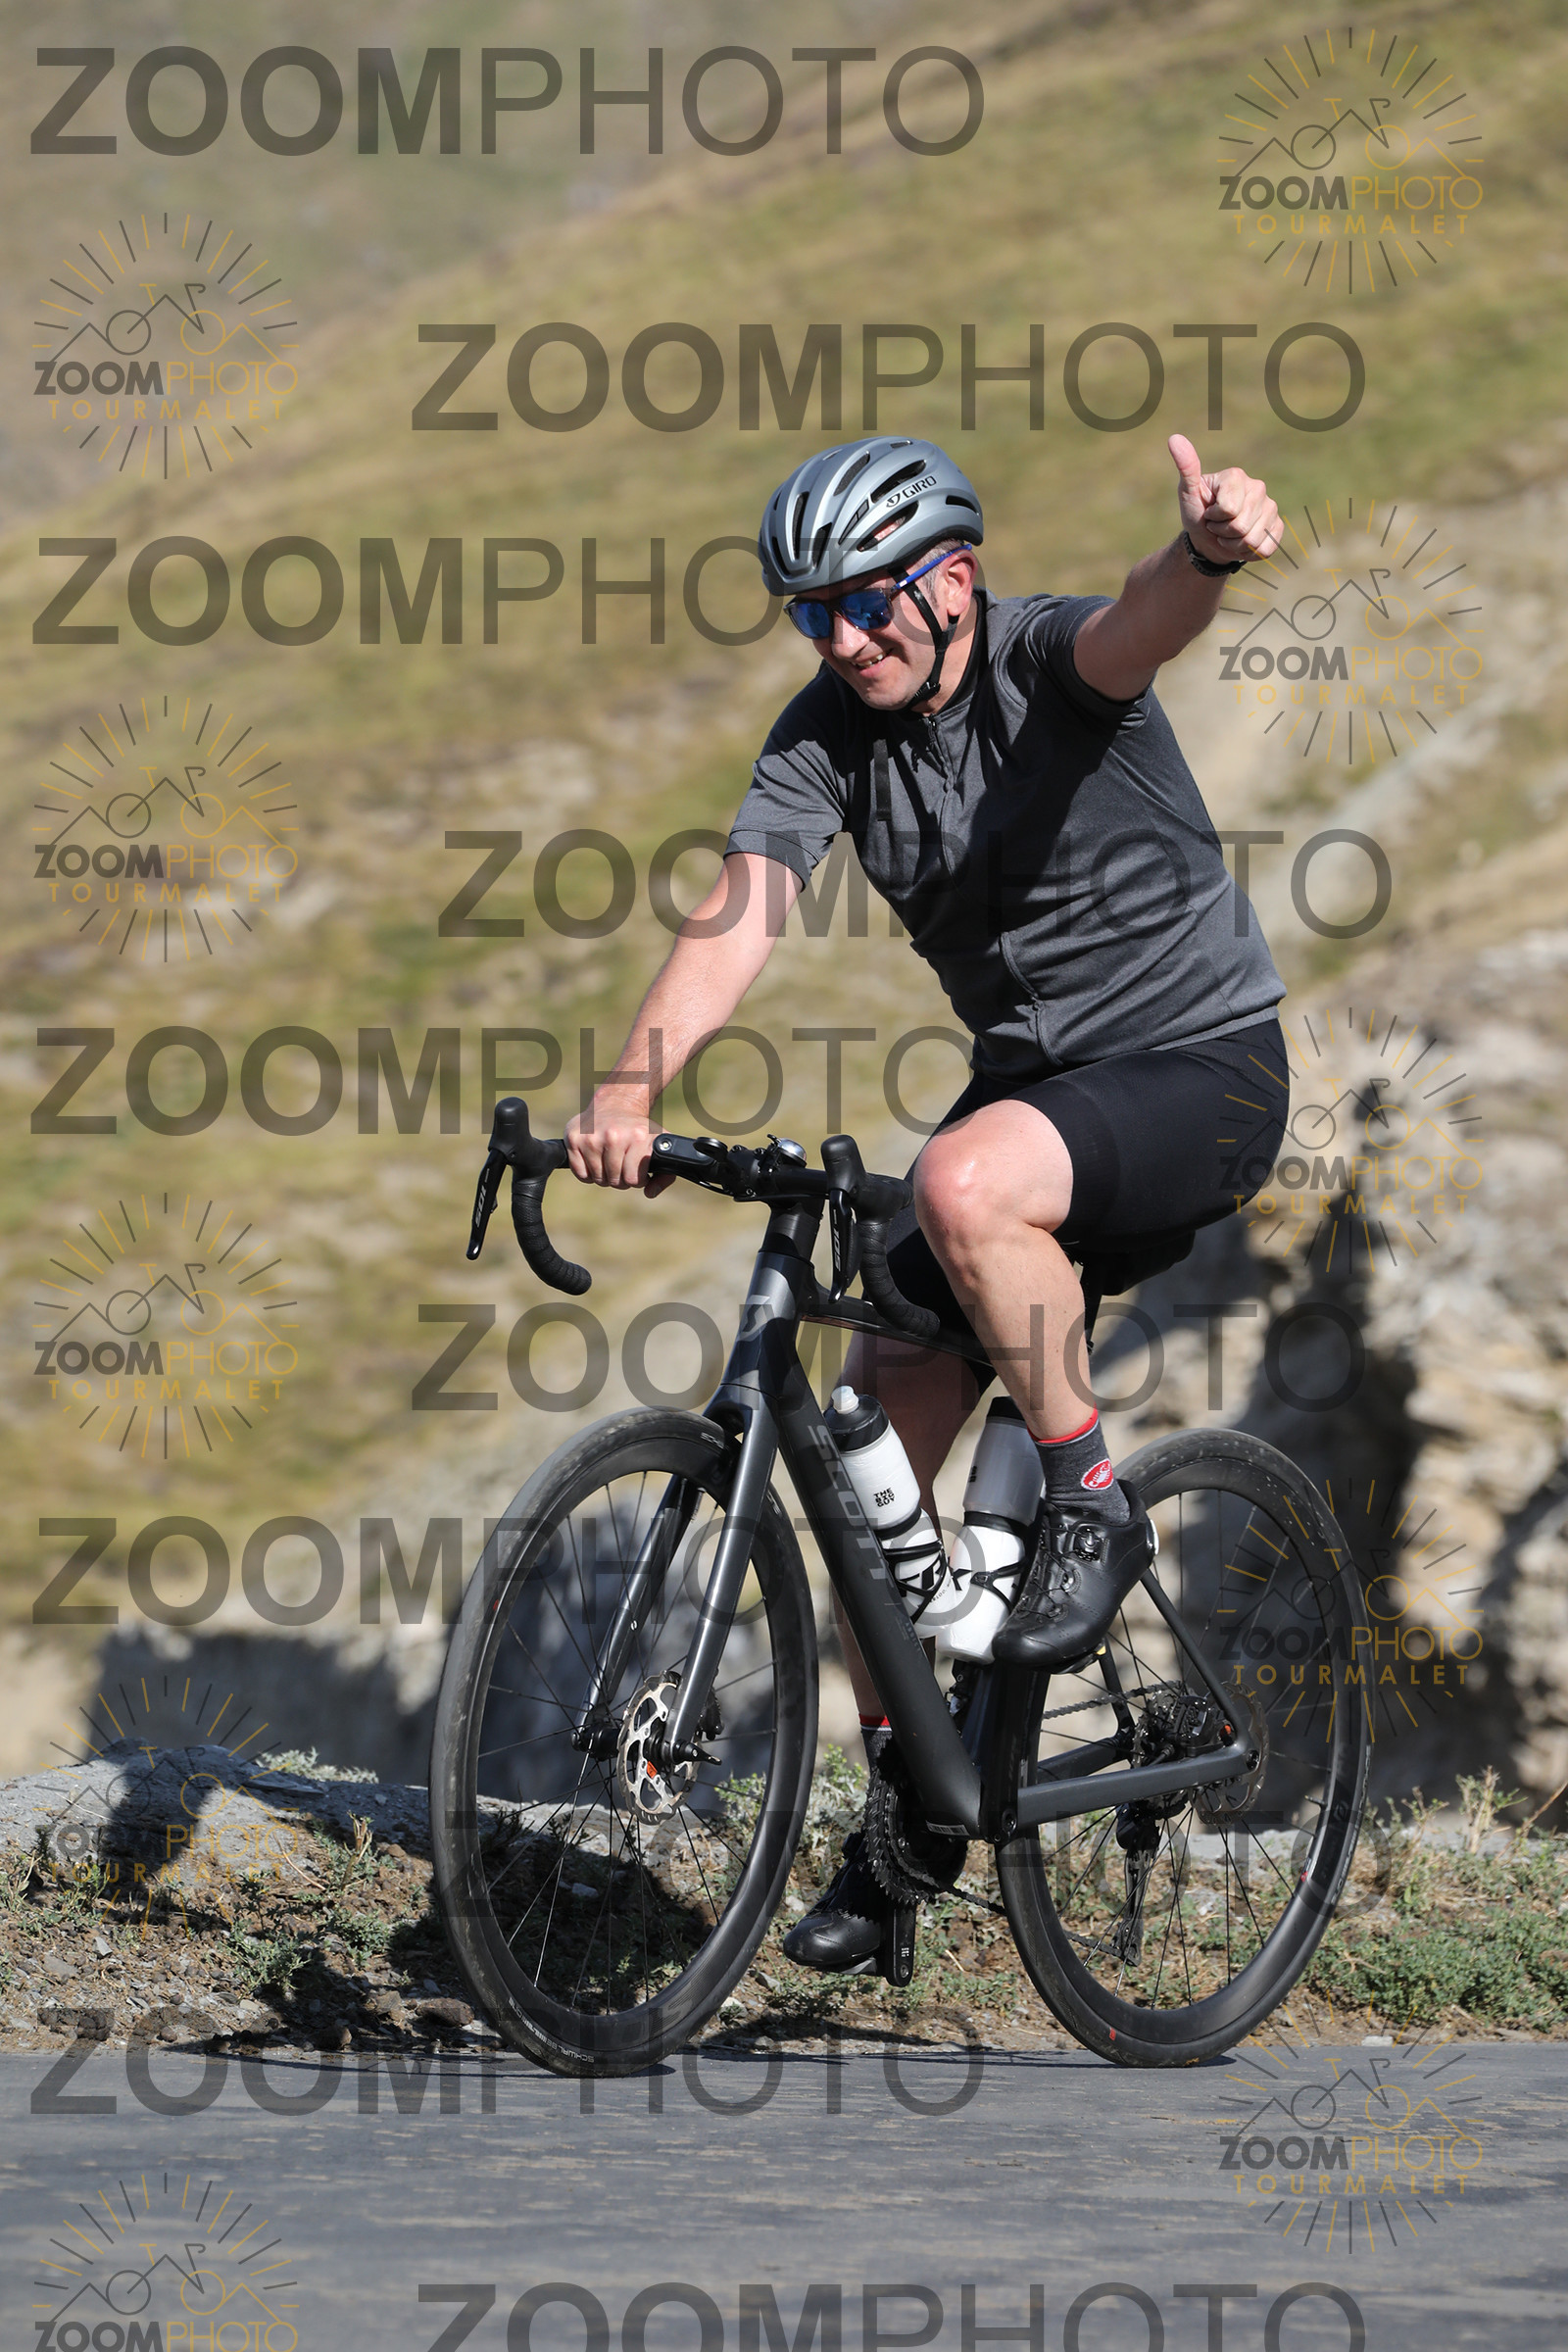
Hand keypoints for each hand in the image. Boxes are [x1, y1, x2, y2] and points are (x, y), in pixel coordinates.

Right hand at [564, 1091, 672, 1193]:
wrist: (616, 1105)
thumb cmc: (639, 1130)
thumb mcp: (659, 1145)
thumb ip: (665, 1175)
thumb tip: (650, 1193)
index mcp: (637, 1136)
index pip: (633, 1180)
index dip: (637, 1179)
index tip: (637, 1168)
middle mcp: (614, 1135)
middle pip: (615, 1181)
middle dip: (620, 1178)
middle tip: (622, 1164)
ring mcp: (592, 1137)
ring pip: (597, 1179)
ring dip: (604, 1176)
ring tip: (610, 1160)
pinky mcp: (574, 1138)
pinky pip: (581, 1174)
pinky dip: (588, 1174)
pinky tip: (596, 1160)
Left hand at [1168, 433, 1281, 566]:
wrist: (1208, 539)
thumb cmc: (1197, 513)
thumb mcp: (1187, 493)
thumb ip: (1186, 468)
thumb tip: (1174, 439)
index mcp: (1237, 476)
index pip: (1228, 509)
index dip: (1214, 518)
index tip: (1209, 512)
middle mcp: (1258, 487)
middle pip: (1240, 526)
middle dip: (1223, 533)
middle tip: (1217, 526)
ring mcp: (1270, 507)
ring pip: (1252, 540)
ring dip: (1234, 545)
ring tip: (1228, 535)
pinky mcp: (1277, 526)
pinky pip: (1265, 548)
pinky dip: (1248, 554)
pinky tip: (1241, 543)